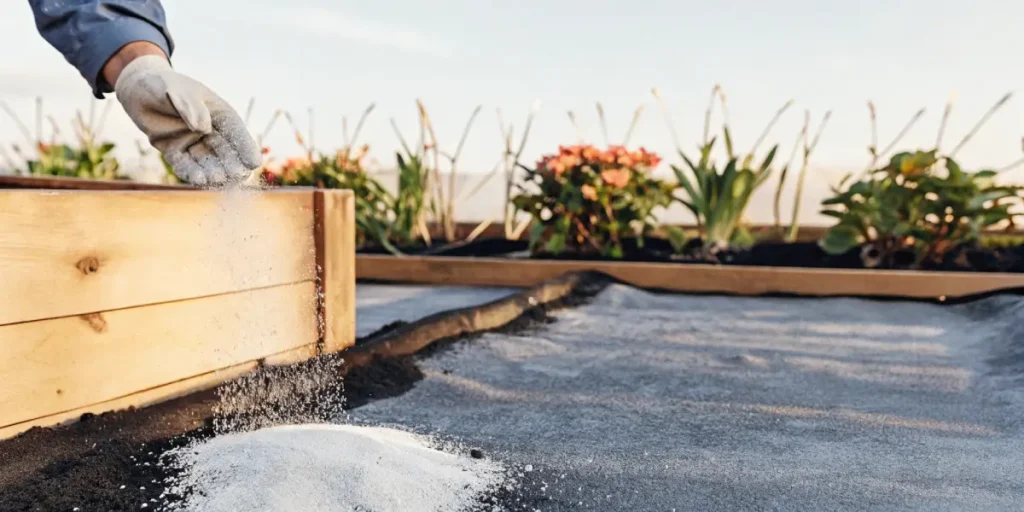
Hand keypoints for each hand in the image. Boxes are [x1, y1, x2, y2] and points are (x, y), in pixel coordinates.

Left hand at [112, 54, 260, 185]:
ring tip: (214, 179)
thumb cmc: (160, 84)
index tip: (254, 163)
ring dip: (213, 172)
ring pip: (208, 162)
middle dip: (232, 164)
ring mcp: (193, 143)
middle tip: (236, 175)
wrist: (137, 90)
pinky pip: (186, 166)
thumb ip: (189, 106)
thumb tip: (202, 128)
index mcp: (217, 113)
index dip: (246, 147)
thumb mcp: (174, 90)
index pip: (236, 131)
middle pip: (226, 151)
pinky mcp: (176, 152)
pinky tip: (198, 180)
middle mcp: (209, 130)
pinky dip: (192, 173)